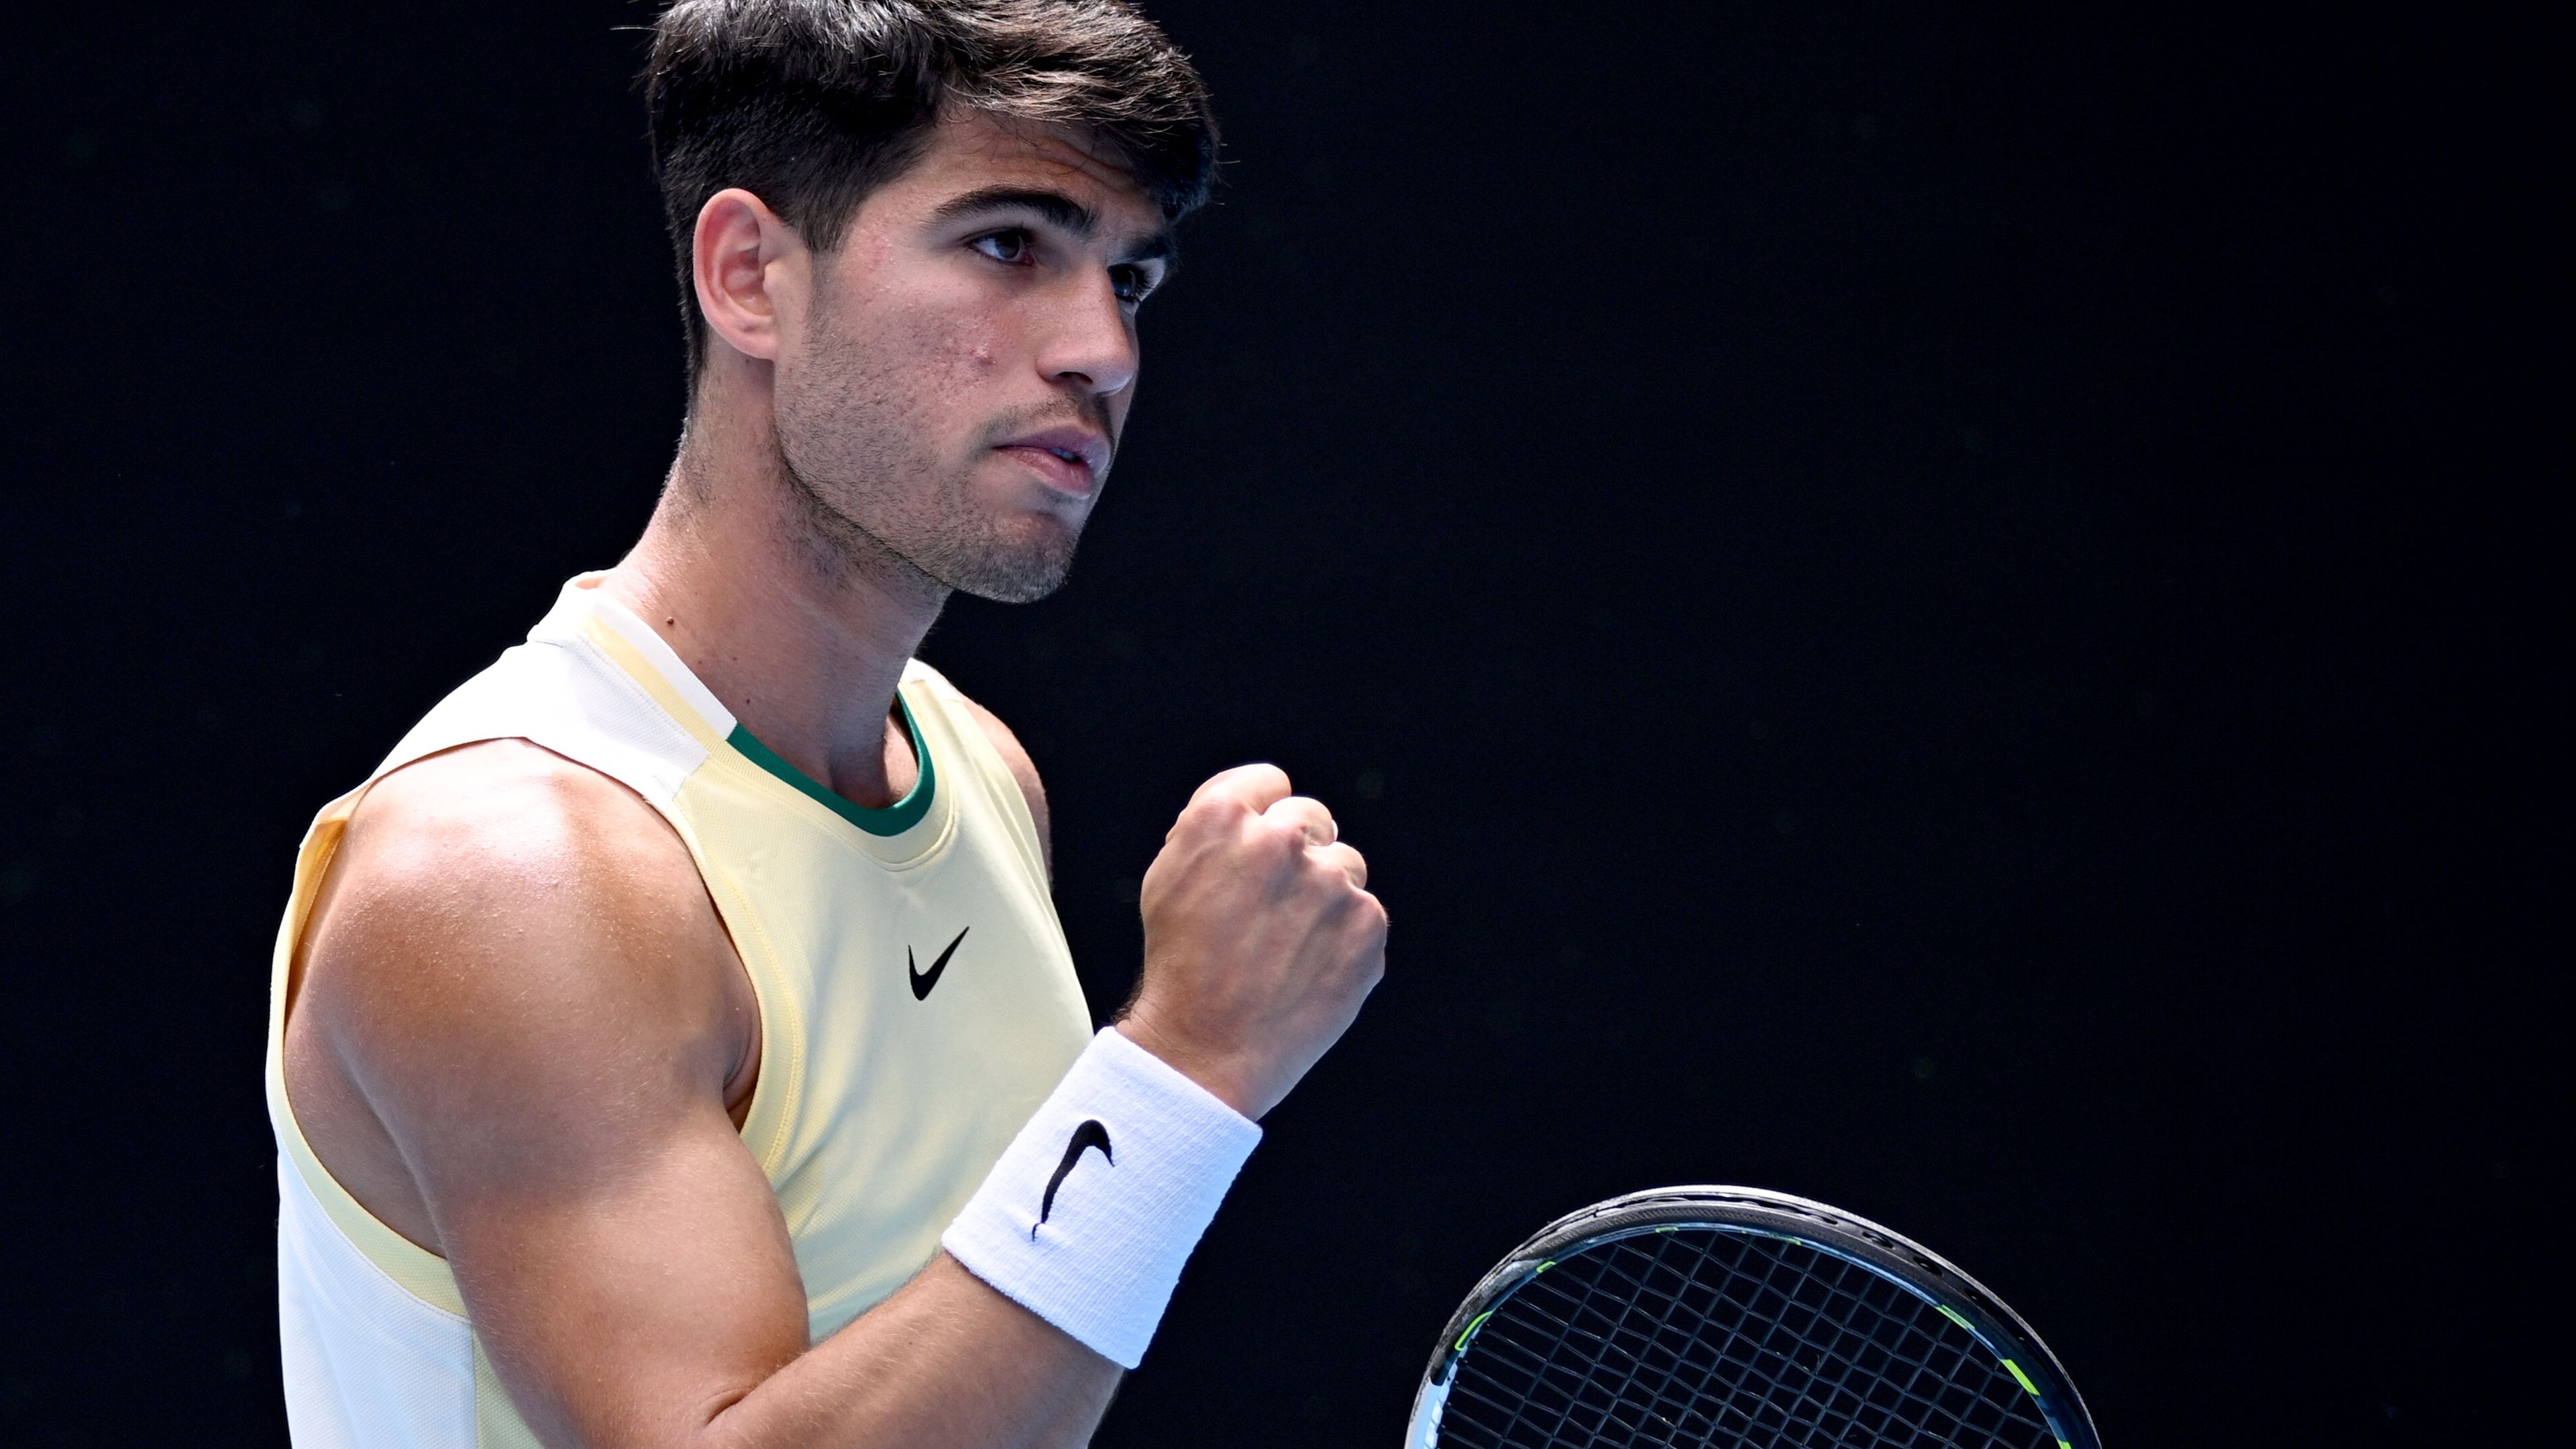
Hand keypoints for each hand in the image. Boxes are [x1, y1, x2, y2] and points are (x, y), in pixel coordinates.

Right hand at [1117, 764, 1386, 1119]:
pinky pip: (1365, 914)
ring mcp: (1330, 882)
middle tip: (1272, 908)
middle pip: (1311, 818)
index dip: (1262, 817)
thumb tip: (1257, 811)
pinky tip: (1310, 968)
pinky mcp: (1367, 925)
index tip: (1258, 851)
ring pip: (1344, 866)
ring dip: (1325, 896)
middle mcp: (1280, 839)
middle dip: (1297, 853)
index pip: (1269, 783)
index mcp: (1222, 818)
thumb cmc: (1180, 968)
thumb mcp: (1167, 878)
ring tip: (1288, 947)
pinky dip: (1345, 939)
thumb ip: (1214, 831)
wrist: (1205, 1050)